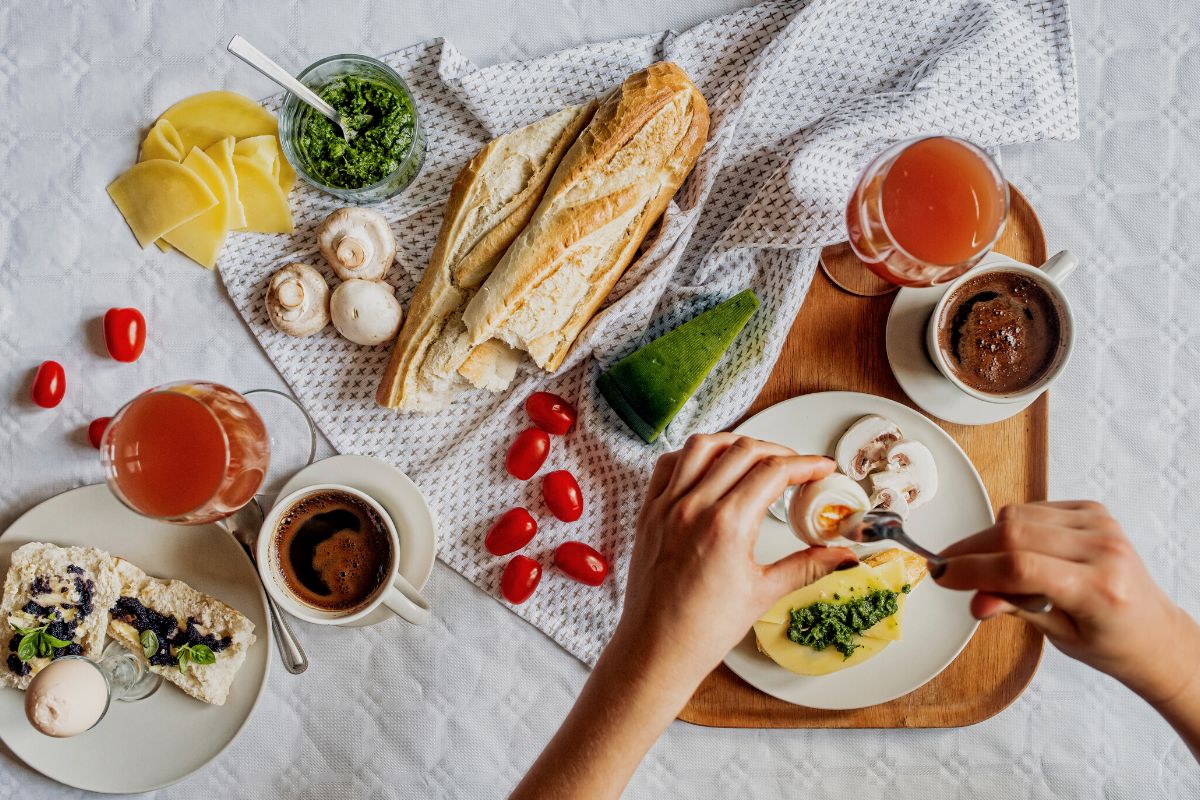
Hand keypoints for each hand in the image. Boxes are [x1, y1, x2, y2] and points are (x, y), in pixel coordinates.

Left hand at [513, 434, 860, 798]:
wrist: (656, 650)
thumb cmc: (703, 630)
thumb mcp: (764, 594)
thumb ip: (808, 566)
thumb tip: (845, 555)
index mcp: (726, 525)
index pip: (774, 471)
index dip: (805, 464)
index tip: (821, 469)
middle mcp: (693, 506)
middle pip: (743, 450)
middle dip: (778, 451)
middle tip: (797, 468)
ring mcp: (666, 506)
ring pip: (703, 446)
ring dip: (735, 444)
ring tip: (757, 457)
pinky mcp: (648, 512)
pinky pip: (669, 465)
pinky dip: (693, 456)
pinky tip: (711, 468)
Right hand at [936, 501, 1199, 704]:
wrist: (1155, 632)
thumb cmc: (1111, 642)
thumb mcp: (1059, 636)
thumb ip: (1016, 608)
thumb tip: (975, 599)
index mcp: (1099, 589)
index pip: (1020, 567)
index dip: (973, 569)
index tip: (942, 576)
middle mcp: (1103, 550)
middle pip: (1013, 533)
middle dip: (971, 551)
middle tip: (948, 568)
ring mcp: (1101, 526)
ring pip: (1018, 515)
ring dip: (988, 539)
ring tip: (985, 567)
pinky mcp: (1095, 512)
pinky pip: (1034, 509)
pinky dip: (1013, 528)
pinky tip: (1016, 550)